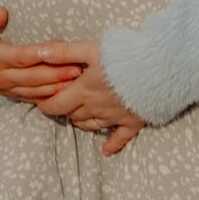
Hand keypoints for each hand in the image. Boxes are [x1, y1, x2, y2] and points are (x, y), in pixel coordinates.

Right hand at [0, 7, 81, 103]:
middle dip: (55, 74)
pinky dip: (49, 96)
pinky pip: (32, 98)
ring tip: (76, 81)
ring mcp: (7, 87)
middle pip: (32, 77)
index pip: (20, 56)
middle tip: (77, 68)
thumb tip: (2, 12)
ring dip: (56, 87)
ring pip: (34, 90)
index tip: (58, 48)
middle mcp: (1, 75)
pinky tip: (65, 94)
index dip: (38, 54)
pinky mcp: (12, 93)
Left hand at [35, 40, 145, 155]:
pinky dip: (111, 145)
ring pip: (90, 126)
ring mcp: (114, 117)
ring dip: (82, 121)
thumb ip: (65, 52)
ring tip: (78, 115)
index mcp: (83, 90)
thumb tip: (40, 52)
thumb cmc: (123, 55)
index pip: (56, 104)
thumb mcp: (91, 49)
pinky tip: (106, 150)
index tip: (42, 101)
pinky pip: (119, 139)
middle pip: (72, 115)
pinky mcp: (132, 122)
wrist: (158, 68)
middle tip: (62, 103)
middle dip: (65, 109)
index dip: (46, 104)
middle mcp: (95, 107)